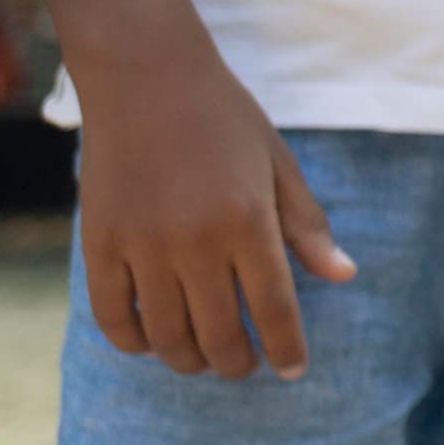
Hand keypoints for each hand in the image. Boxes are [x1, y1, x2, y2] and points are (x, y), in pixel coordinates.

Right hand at [75, 55, 354, 381]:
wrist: (146, 74)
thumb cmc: (224, 116)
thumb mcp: (278, 163)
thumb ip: (306, 225)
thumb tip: (344, 276)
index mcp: (248, 221)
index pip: (274, 309)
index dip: (286, 348)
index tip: (294, 370)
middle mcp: (195, 241)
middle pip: (219, 334)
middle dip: (237, 363)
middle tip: (244, 365)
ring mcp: (142, 245)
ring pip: (167, 336)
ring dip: (189, 360)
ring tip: (204, 357)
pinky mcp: (99, 243)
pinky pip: (112, 317)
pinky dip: (134, 341)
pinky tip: (152, 341)